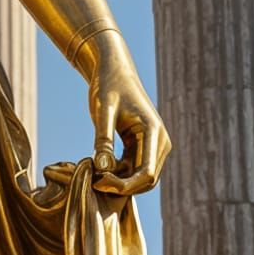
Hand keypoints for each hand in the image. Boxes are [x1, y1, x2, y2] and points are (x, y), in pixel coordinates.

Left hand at [82, 31, 169, 195]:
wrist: (113, 68)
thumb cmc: (108, 85)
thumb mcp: (103, 109)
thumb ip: (104, 139)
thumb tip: (103, 170)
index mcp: (154, 132)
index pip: (147, 173)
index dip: (125, 185)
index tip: (99, 181)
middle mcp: (159, 142)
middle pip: (147, 180)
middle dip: (123, 185)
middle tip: (94, 181)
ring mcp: (153, 145)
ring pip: (141, 177)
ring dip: (120, 180)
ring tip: (95, 173)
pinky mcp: (144, 146)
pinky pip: (134, 168)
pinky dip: (119, 172)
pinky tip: (100, 167)